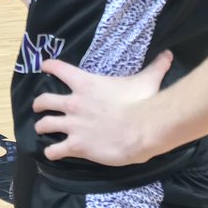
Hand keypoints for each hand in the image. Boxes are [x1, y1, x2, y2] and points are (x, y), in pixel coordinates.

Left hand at [32, 50, 172, 166]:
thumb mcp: (147, 81)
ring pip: (44, 124)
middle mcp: (73, 103)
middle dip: (39, 104)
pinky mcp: (76, 145)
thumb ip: (155, 67)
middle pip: (44, 100)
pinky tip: (51, 153)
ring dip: (41, 127)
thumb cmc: (142, 102)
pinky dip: (51, 152)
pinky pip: (55, 150)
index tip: (44, 66)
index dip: (49, 66)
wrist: (141, 129)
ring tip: (41, 129)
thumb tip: (168, 53)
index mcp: (85, 84)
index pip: (59, 68)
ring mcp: (72, 125)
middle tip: (39, 107)